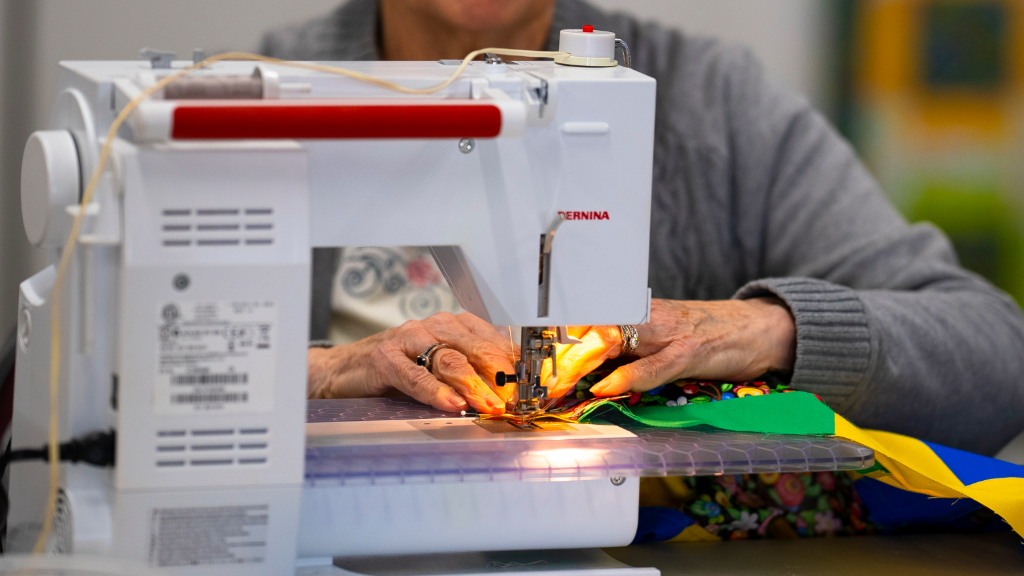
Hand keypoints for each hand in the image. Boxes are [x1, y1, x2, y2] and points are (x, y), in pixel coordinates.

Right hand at [308, 312, 518, 413]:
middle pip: (477, 350)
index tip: (533, 389)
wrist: (346, 370)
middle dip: (500, 377)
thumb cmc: (401, 370)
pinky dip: (436, 392)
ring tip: (489, 406)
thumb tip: (513, 399)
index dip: (516, 368)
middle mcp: (436, 326)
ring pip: (450, 360)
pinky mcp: (386, 357)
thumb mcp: (442, 370)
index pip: (496, 343)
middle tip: (516, 401)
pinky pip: (415, 375)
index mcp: (457, 327)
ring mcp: (410, 339)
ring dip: (474, 386)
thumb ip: (475, 378)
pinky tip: (451, 404)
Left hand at [543, 298, 795, 397]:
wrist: (756, 327)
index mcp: (634, 312)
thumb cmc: (703, 334)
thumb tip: (585, 371)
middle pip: (591, 327)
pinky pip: (654, 365)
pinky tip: (608, 386)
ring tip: (560, 382)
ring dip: (584, 363)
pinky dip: (630, 376)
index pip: (586, 319)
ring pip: (616, 340)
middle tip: (538, 376)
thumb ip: (623, 350)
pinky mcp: (690, 350)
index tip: (533, 357)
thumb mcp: (656, 338)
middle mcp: (646, 315)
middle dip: (561, 352)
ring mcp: (668, 331)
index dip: (556, 338)